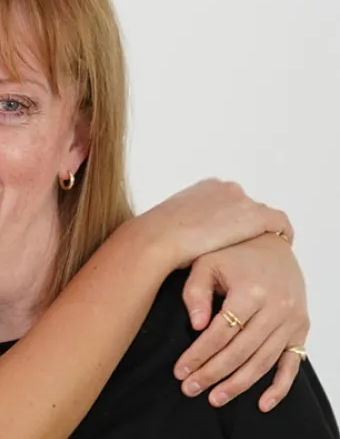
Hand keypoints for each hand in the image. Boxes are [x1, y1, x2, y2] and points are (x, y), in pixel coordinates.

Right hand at [137, 179, 291, 270]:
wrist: (158, 240)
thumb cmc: (156, 239)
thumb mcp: (169, 225)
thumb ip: (183, 225)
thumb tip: (184, 242)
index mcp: (205, 187)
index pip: (229, 201)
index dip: (231, 220)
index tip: (229, 237)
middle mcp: (226, 188)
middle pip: (246, 207)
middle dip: (245, 225)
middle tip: (244, 247)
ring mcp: (242, 201)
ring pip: (261, 217)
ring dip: (260, 232)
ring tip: (260, 251)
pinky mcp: (255, 216)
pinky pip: (279, 224)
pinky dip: (282, 234)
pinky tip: (280, 247)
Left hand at [173, 234, 308, 410]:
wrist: (271, 242)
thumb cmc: (232, 253)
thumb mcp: (205, 263)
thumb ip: (195, 293)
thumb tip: (196, 326)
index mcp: (252, 291)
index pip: (221, 333)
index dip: (198, 355)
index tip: (180, 371)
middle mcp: (278, 307)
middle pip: (241, 351)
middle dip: (213, 374)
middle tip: (190, 389)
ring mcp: (293, 320)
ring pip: (263, 362)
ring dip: (239, 384)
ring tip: (215, 399)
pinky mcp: (301, 328)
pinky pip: (293, 363)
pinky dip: (280, 387)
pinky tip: (262, 404)